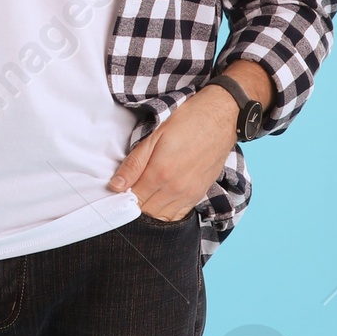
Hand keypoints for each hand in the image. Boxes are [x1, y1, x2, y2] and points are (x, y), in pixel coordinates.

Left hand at [108, 67, 271, 218]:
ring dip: (148, 210)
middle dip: (132, 205)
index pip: (132, 199)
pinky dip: (165, 213)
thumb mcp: (154, 136)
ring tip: (143, 195)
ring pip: (161, 217)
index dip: (121, 198)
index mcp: (160, 173)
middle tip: (127, 193)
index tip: (116, 191)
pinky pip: (178, 215)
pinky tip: (158, 201)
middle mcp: (175, 189)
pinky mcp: (198, 195)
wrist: (220, 118)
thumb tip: (116, 186)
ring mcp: (188, 194)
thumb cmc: (187, 122)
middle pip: (145, 211)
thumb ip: (134, 164)